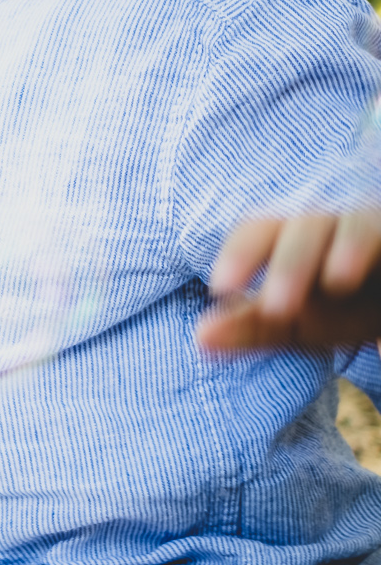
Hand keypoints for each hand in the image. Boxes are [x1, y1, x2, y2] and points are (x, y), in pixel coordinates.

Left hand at [200, 209, 380, 352]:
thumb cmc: (338, 304)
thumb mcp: (293, 320)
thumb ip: (250, 326)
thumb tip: (200, 338)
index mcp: (293, 237)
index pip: (260, 231)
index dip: (241, 254)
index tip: (221, 287)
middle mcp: (333, 225)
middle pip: (306, 230)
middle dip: (290, 264)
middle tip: (276, 309)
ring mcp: (372, 230)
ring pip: (359, 226)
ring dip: (348, 247)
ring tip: (337, 280)